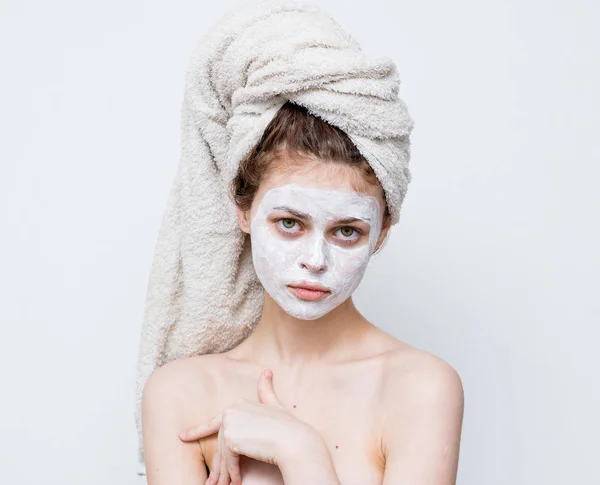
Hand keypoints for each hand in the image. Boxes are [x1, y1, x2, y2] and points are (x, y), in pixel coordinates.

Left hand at [179, 368, 308, 484]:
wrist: (293, 440)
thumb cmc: (287, 426)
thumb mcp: (275, 405)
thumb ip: (266, 390)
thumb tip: (266, 371)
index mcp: (239, 403)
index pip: (215, 421)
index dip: (197, 430)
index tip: (182, 436)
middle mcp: (231, 411)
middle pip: (221, 443)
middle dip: (218, 465)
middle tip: (212, 482)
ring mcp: (230, 423)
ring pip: (224, 454)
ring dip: (225, 473)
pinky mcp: (231, 437)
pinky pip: (229, 460)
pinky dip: (233, 473)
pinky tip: (236, 482)